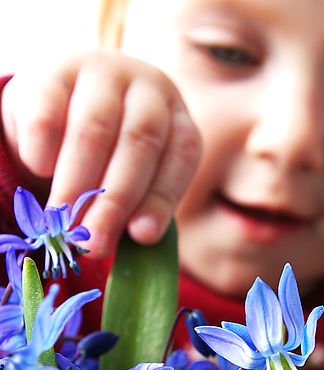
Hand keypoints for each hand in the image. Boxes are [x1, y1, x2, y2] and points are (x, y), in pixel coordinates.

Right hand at [1, 50, 200, 257]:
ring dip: (78, 182)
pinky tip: (39, 169)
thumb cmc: (113, 155)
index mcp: (178, 119)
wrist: (66, 101)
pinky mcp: (56, 70)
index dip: (162, 199)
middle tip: (95, 243)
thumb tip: (136, 238)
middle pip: (139, 143)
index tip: (142, 237)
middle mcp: (147, 90)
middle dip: (116, 200)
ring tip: (64, 220)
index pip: (181, 157)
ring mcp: (103, 73)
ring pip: (96, 128)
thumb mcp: (137, 175)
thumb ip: (140, 204)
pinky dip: (44, 142)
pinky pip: (50, 106)